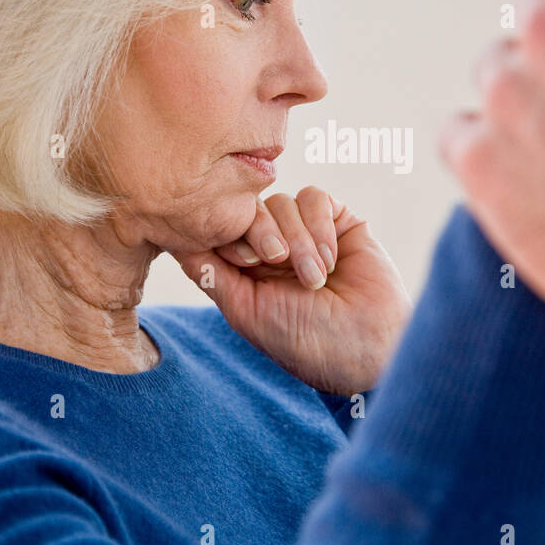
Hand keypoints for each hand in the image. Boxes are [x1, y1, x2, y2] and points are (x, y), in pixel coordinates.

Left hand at [172, 188, 411, 394]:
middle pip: (247, 209)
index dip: (225, 233)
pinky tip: (331, 260)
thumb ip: (212, 274)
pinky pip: (315, 198)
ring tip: (314, 278)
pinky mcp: (338, 221)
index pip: (220, 228)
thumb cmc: (308, 342)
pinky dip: (319, 227)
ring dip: (297, 239)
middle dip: (260, 233)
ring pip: (281, 201)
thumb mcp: (247, 313)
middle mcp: (273, 247)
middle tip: (277, 262)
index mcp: (246, 270)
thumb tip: (173, 242)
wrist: (370, 347)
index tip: (244, 262)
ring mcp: (305, 232)